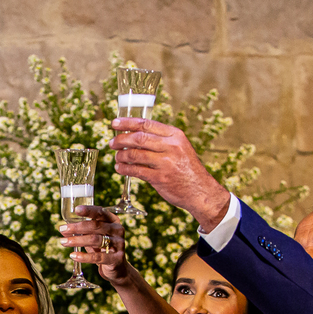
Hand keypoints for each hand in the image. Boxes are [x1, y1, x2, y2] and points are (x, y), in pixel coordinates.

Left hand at [58, 205, 127, 282]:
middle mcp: (118, 230)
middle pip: (96, 226)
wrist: (117, 267)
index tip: (76, 209)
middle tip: (62, 229)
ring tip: (63, 242)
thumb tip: (63, 229)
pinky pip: (98, 257)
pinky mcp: (117, 258)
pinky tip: (73, 255)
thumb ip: (80, 232)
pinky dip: (84, 256)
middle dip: (77, 227)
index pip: (100, 212)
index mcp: (113, 220)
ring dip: (77, 241)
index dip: (89, 210)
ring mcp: (119, 244)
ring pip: (95, 240)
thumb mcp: (93, 236)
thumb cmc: (102, 248)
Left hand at [110, 118, 230, 230]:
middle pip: (139, 138)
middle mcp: (171, 146)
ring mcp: (166, 162)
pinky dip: (124, 169)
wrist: (200, 190)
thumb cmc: (186, 168)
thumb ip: (161, 141)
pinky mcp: (160, 178)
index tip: (114, 123)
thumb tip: (133, 135)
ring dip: (121, 155)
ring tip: (117, 157)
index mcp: (175, 135)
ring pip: (135, 154)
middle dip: (121, 139)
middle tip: (112, 143)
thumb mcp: (179, 148)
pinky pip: (136, 170)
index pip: (146, 124)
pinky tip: (120, 168)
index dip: (127, 123)